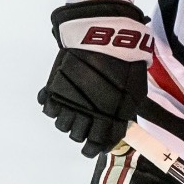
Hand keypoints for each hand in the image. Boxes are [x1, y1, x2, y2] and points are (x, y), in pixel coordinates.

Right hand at [38, 1, 152, 156]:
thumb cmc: (126, 62)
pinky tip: (61, 97)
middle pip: (77, 136)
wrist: (103, 36)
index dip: (95, 147)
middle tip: (86, 122)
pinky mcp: (54, 88)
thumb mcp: (135, 90)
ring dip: (67, 120)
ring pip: (61, 125)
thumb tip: (119, 127)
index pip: (98, 144)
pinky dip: (52, 105)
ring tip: (74, 108)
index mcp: (109, 117)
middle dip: (82, 133)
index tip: (93, 146)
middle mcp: (87, 114)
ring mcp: (68, 102)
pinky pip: (47, 107)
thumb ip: (126, 112)